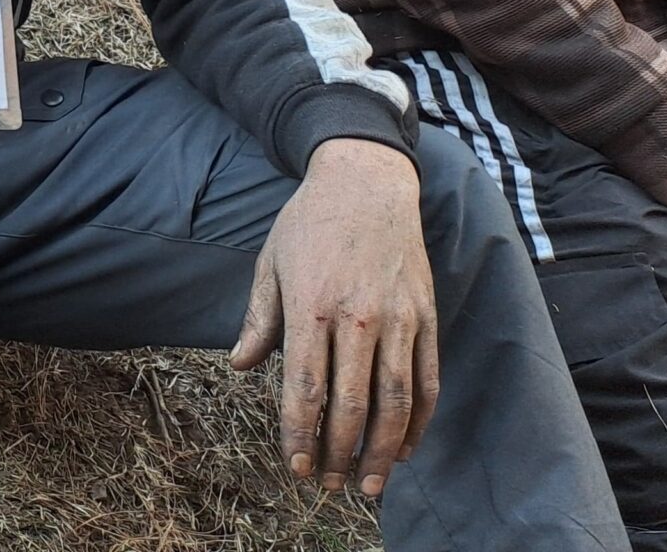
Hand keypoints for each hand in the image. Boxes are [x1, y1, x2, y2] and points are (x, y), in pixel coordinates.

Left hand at [231, 139, 437, 497]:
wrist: (366, 182)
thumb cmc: (309, 223)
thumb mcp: (270, 262)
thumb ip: (260, 319)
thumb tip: (239, 365)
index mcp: (312, 306)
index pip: (306, 387)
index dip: (300, 432)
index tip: (296, 465)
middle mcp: (359, 318)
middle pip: (352, 404)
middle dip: (340, 453)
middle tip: (331, 485)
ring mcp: (400, 319)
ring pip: (396, 401)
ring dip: (383, 450)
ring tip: (370, 484)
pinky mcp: (427, 318)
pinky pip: (427, 380)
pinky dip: (419, 420)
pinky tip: (404, 447)